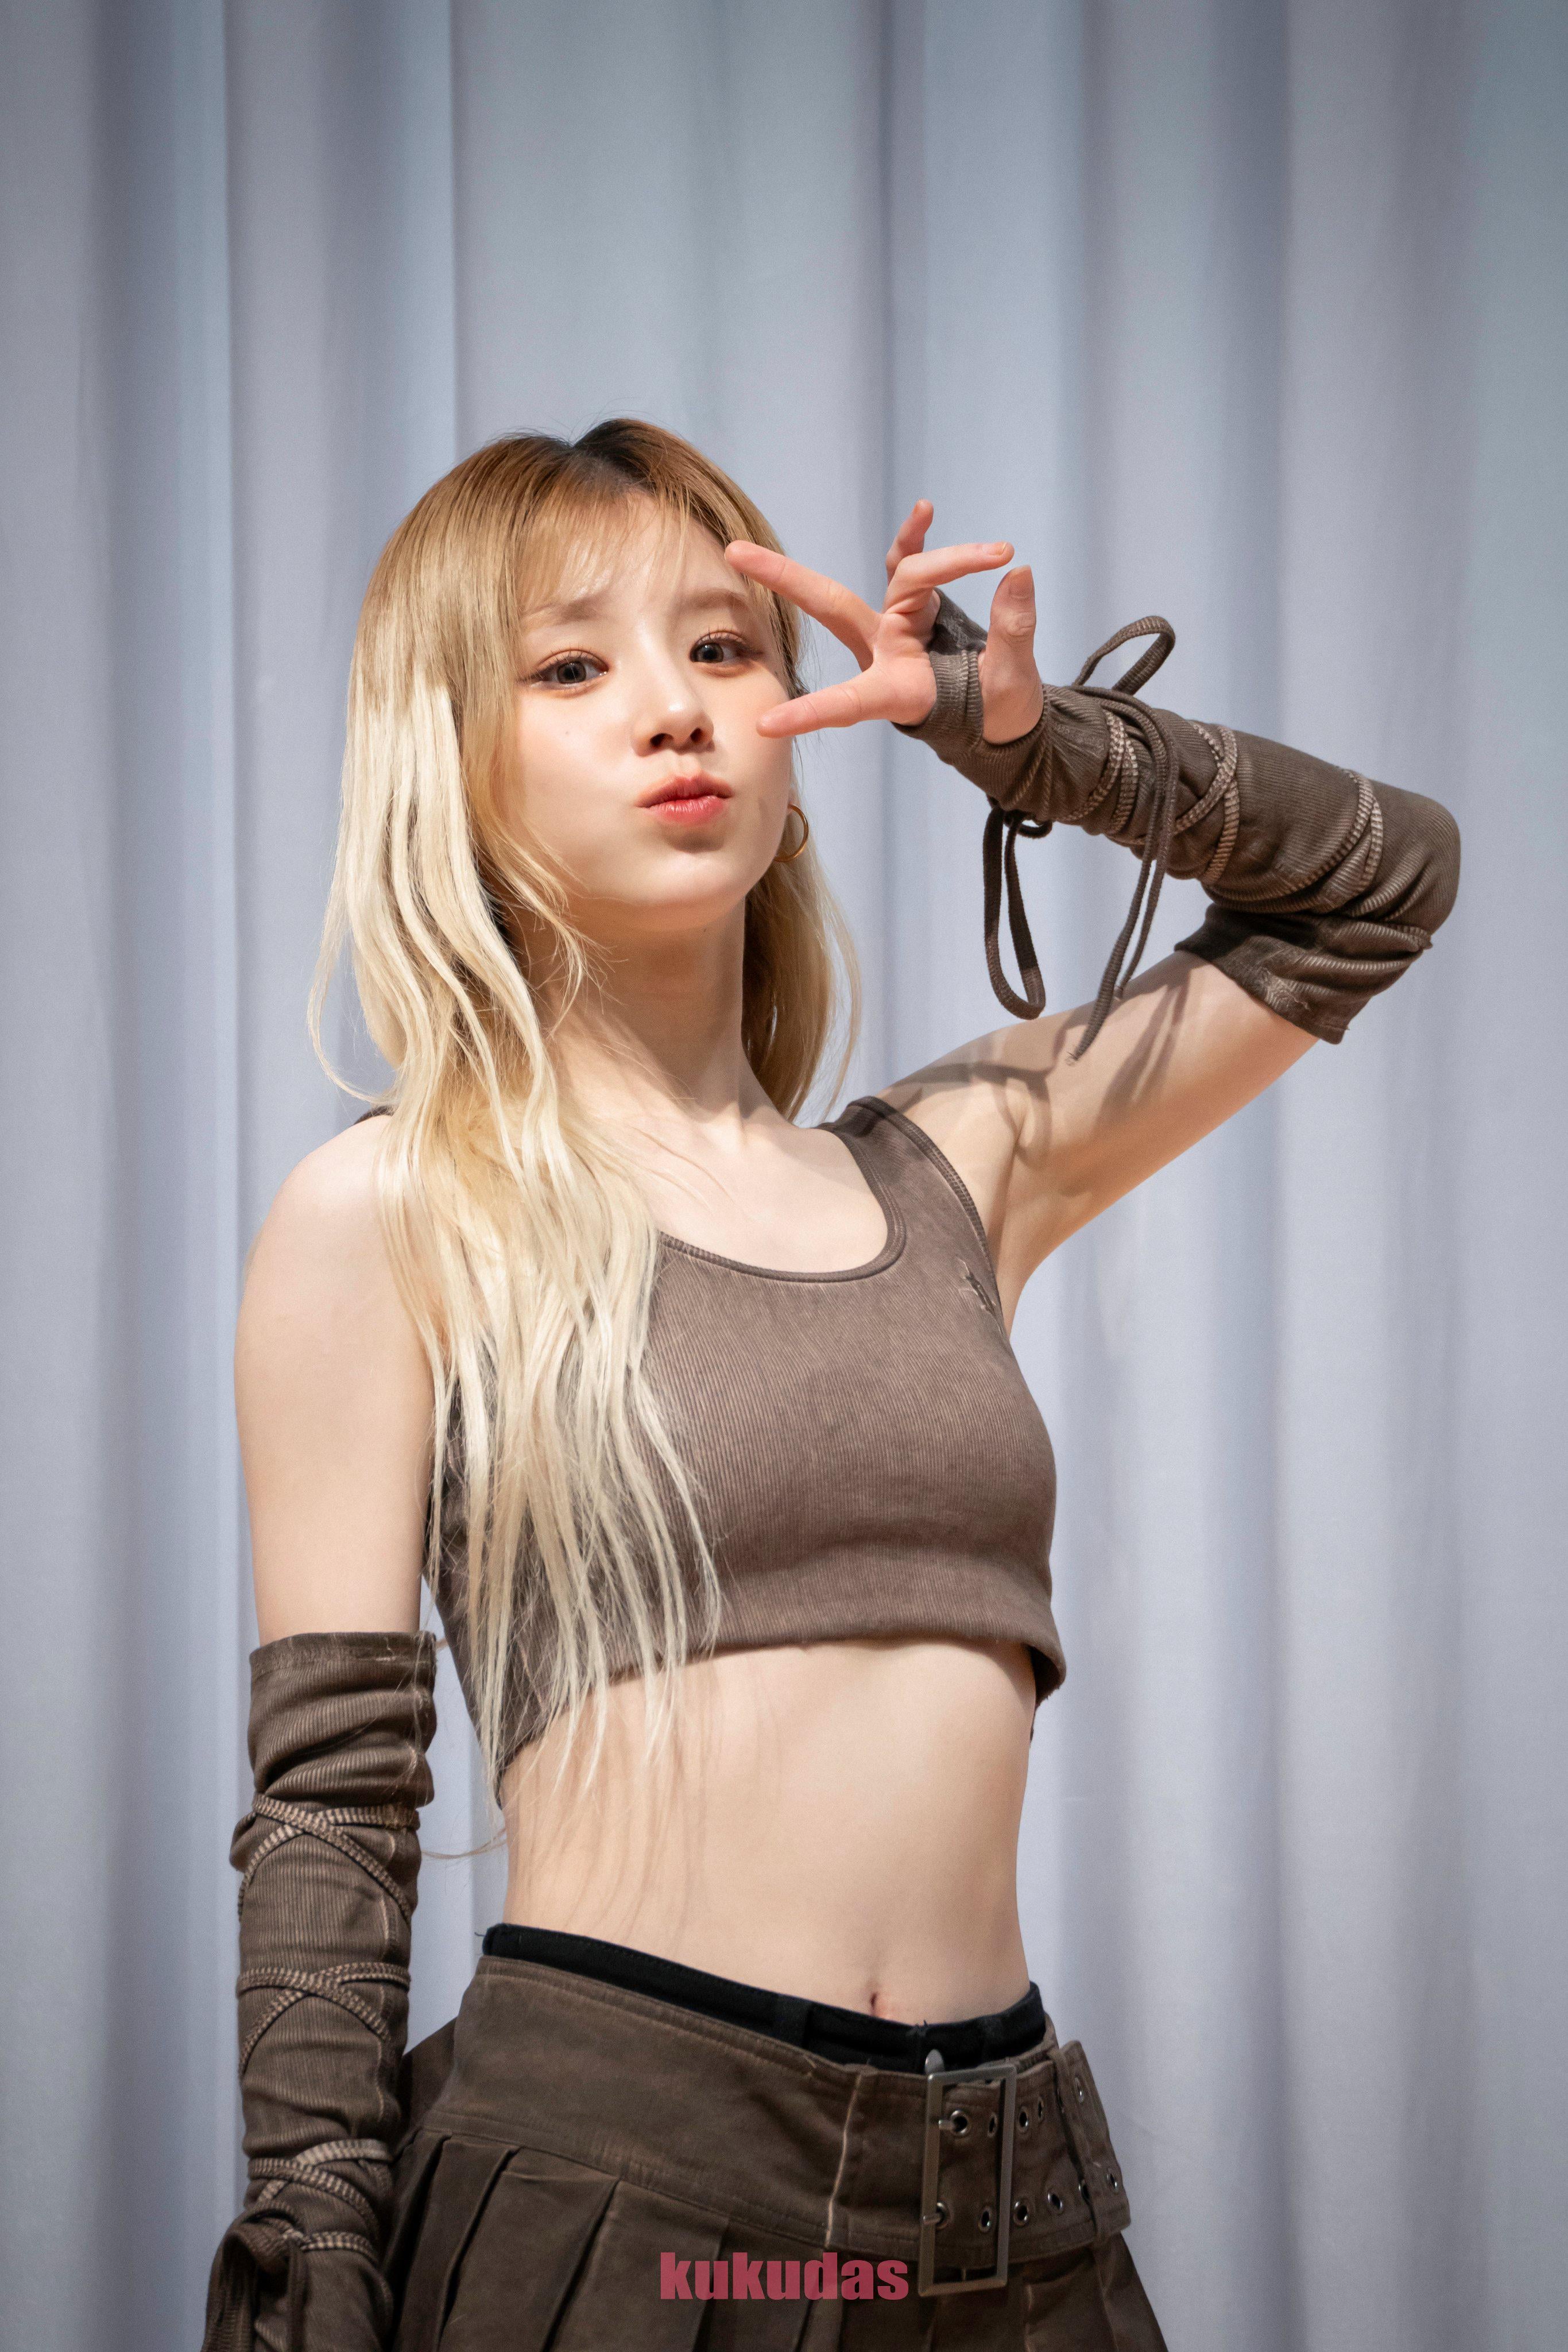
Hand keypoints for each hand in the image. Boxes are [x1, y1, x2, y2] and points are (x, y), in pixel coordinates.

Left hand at [725, 500, 1044, 742]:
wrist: (1001, 714)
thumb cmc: (997, 714)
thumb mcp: (1011, 685)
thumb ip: (1013, 632)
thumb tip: (1018, 574)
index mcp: (896, 692)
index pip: (847, 703)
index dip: (809, 714)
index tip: (764, 727)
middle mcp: (885, 653)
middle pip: (831, 606)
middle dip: (785, 578)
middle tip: (734, 552)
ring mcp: (896, 627)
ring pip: (907, 577)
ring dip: (949, 560)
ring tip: (997, 552)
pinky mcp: (916, 608)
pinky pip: (911, 563)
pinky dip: (918, 538)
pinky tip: (925, 510)